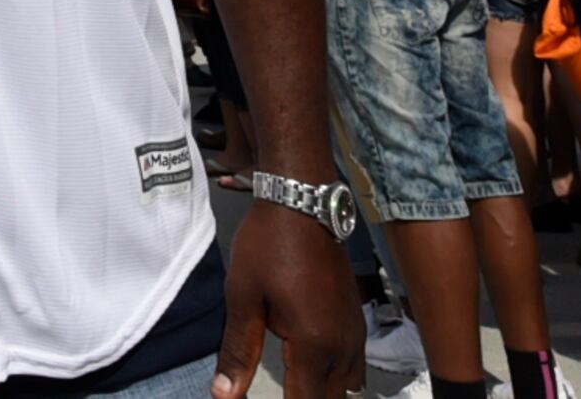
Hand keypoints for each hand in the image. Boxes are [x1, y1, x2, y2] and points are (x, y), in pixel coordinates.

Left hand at [217, 196, 363, 398]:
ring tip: (294, 390)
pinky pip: (353, 368)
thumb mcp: (243, 297)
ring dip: (322, 394)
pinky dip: (335, 379)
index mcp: (313, 344)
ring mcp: (354, 334)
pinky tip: (313, 373)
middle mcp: (342, 346)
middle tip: (280, 395)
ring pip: (346, 388)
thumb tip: (224, 397)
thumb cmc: (268, 245)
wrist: (302, 200)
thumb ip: (238, 351)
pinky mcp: (355, 321)